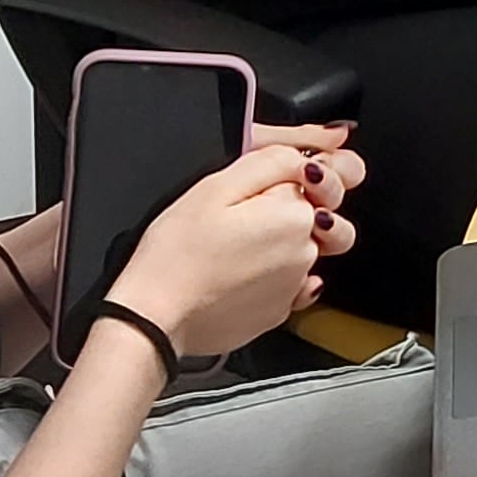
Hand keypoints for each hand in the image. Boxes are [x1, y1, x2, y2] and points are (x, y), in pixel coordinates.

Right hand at [106, 125, 364, 357]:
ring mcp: (295, 285)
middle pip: (319, 213)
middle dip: (296, 204)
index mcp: (295, 214)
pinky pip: (293, 283)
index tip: (269, 180)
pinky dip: (277, 273)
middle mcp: (306, 251)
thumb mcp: (215, 187)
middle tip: (248, 212)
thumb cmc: (177, 255)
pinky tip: (245, 272)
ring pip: (308, 249)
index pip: (314, 177)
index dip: (292, 172)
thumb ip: (270, 162)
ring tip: (245, 244)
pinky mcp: (280, 311)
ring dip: (288, 241)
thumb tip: (305, 158)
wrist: (157, 318)